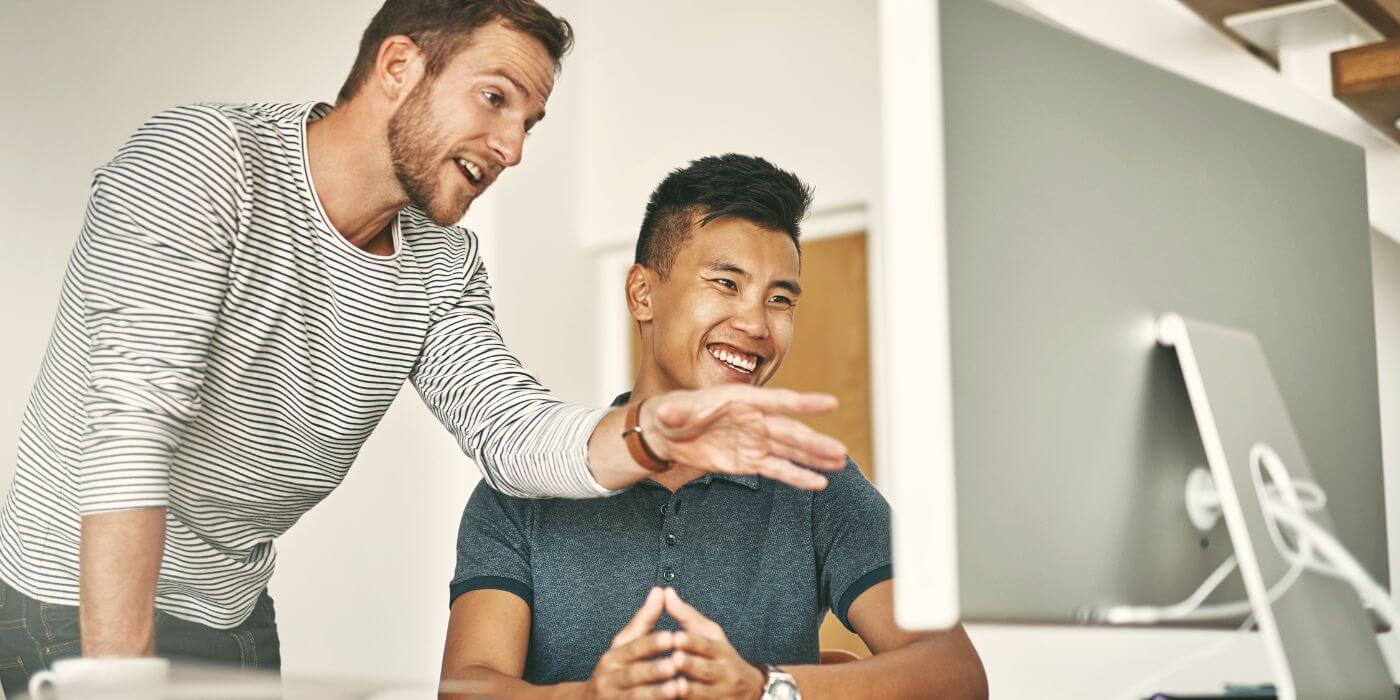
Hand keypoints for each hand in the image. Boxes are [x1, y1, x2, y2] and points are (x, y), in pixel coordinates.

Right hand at [581, 587, 681, 699]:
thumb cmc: (615, 670)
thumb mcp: (624, 644)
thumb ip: (644, 620)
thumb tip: (659, 591)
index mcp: (613, 656)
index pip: (633, 647)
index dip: (652, 643)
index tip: (671, 637)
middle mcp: (610, 678)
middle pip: (633, 673)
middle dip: (654, 669)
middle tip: (674, 663)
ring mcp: (612, 699)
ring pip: (635, 697)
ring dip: (656, 693)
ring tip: (677, 688)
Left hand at [642, 385, 846, 490]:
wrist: (667, 432)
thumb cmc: (673, 412)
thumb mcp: (671, 410)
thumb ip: (674, 412)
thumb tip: (663, 414)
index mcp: (743, 401)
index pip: (778, 401)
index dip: (804, 403)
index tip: (831, 403)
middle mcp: (755, 420)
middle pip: (790, 432)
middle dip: (814, 442)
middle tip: (839, 451)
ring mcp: (754, 441)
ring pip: (790, 451)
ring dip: (814, 457)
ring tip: (839, 462)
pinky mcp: (749, 461)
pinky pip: (777, 469)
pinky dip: (797, 476)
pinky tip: (818, 482)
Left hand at [663, 588, 766, 699]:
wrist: (750, 691)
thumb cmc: (721, 657)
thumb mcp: (710, 635)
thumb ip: (686, 616)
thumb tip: (665, 592)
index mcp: (722, 651)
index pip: (708, 645)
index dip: (692, 642)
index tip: (676, 637)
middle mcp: (724, 673)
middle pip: (708, 670)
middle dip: (691, 665)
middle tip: (675, 659)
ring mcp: (722, 694)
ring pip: (706, 693)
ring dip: (690, 690)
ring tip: (675, 685)